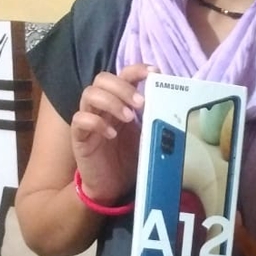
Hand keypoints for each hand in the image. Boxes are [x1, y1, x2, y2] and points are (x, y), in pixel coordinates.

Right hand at [71, 63, 155, 203]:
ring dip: (111, 101)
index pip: (123, 74)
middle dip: (123, 86)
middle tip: (140, 103)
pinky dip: (96, 123)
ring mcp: (89, 119)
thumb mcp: (148, 133)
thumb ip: (155, 115)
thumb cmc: (130, 157)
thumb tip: (176, 101)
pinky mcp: (79, 137)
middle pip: (102, 78)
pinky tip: (112, 134)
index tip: (155, 73)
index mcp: (120, 100)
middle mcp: (102, 106)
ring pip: (89, 93)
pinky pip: (80, 119)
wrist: (112, 186)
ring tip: (128, 118)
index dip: (137, 69)